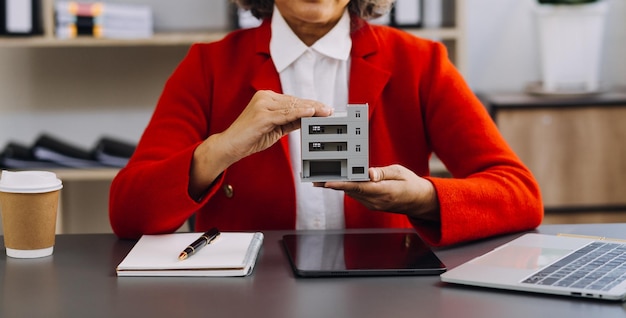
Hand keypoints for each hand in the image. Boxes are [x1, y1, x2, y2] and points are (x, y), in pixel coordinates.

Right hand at [215, 90, 332, 163]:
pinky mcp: (262, 115)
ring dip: (311, 109)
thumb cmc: (251, 138)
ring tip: (325, 112)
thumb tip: (308, 119)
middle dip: (314, 106)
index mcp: (266, 97)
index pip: (293, 100)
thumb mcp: (275, 128)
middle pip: (295, 101)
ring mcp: (262, 105)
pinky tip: (311, 112)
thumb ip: (290, 122)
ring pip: (292, 106)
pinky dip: (299, 113)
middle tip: (330, 110)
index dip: (310, 104)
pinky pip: (285, 114)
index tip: (324, 108)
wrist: (230, 145)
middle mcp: (264, 97)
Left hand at [319, 164, 439, 220]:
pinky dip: (348, 189)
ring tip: (322, 179)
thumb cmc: (411, 184)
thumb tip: (369, 173)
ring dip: (338, 187)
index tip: (327, 182)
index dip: (341, 184)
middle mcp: (376, 201)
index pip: (358, 187)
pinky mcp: (372, 205)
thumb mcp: (400, 172)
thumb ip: (383, 173)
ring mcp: (373, 205)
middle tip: (316, 178)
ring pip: (352, 194)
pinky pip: (357, 196)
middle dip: (333, 184)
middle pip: (350, 191)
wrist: (420, 201)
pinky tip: (339, 182)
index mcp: (383, 191)